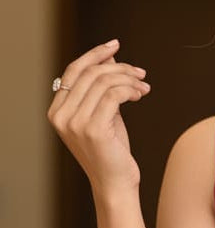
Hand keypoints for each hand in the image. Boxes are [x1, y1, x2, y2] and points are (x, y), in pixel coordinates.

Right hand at [47, 39, 149, 195]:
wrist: (115, 184)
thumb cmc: (111, 151)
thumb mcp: (104, 114)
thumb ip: (102, 87)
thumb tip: (111, 55)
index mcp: (57, 111)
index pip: (73, 71)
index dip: (94, 54)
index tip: (115, 44)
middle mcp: (61, 116)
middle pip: (90, 73)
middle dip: (119, 67)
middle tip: (140, 72)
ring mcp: (75, 123)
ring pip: (104, 82)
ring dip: (129, 79)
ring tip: (143, 86)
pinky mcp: (93, 129)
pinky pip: (114, 95)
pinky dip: (130, 89)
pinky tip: (140, 94)